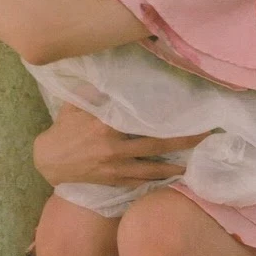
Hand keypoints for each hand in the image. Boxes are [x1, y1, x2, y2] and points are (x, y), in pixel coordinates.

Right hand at [32, 103, 208, 187]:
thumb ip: (95, 90)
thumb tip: (114, 74)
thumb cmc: (64, 129)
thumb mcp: (75, 104)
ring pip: (153, 167)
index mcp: (105, 123)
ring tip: (198, 160)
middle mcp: (113, 146)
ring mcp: (115, 166)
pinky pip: (142, 181)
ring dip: (177, 164)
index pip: (142, 118)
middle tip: (206, 136)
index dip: (166, 116)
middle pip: (156, 144)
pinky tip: (175, 177)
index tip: (188, 111)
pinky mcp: (114, 181)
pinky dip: (159, 180)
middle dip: (183, 141)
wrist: (49, 161)